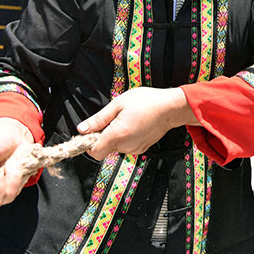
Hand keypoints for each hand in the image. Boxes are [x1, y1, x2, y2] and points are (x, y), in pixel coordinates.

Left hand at [78, 87, 196, 159]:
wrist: (171, 107)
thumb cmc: (147, 101)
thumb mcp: (118, 103)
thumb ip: (98, 119)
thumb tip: (82, 129)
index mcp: (118, 134)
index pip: (94, 152)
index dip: (89, 143)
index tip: (92, 132)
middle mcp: (126, 146)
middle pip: (105, 149)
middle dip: (105, 136)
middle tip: (114, 118)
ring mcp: (135, 149)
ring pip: (116, 147)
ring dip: (117, 136)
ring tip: (128, 119)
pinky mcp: (142, 148)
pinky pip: (127, 146)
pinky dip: (127, 137)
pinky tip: (135, 124)